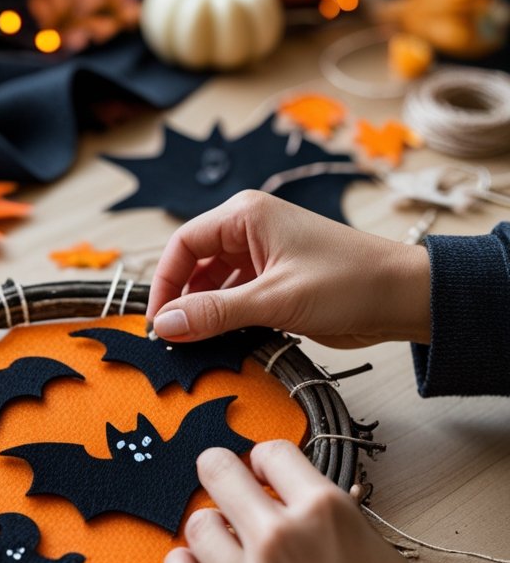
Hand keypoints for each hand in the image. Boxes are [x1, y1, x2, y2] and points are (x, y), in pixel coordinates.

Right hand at [146, 191, 430, 348]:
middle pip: (195, 264)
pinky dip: (226, 321)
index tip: (158, 322)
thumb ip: (215, 313)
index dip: (164, 282)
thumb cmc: (349, 283)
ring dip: (204, 314)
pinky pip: (236, 300)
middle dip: (182, 300)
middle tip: (172, 340)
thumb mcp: (274, 300)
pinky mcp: (277, 283)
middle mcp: (251, 230)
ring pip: (215, 285)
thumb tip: (165, 326)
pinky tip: (222, 343)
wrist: (403, 298)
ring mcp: (265, 257)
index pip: (184, 244)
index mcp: (247, 215)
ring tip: (195, 346)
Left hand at [165, 442, 455, 562]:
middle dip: (221, 472)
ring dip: (212, 529)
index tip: (263, 472)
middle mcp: (279, 539)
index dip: (265, 461)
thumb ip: (321, 518)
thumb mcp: (373, 545)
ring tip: (226, 542)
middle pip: (220, 475)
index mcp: (324, 510)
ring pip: (199, 527)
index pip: (271, 454)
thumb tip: (280, 501)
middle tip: (221, 477)